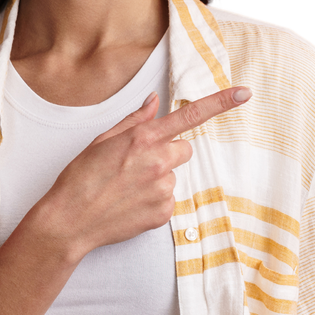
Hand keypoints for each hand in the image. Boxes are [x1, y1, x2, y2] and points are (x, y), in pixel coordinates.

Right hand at [41, 86, 250, 256]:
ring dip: (157, 179)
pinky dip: (154, 201)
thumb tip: (154, 101)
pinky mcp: (164, 212)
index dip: (221, 103)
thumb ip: (135, 121)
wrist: (69, 221)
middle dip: (167, 154)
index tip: (245, 93)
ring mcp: (163, 188)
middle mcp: (157, 161)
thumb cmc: (80, 179)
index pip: (190, 116)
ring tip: (127, 189)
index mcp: (142, 138)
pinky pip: (169, 199)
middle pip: (184, 149)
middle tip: (137, 166)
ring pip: (173, 176)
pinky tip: (130, 204)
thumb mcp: (102, 141)